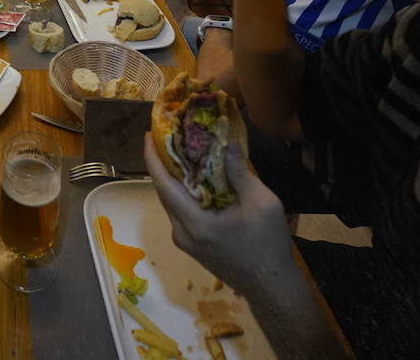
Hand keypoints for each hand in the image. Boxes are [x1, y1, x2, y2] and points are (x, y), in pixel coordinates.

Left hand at [143, 133, 292, 295]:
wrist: (270, 287)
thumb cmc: (268, 246)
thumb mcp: (263, 204)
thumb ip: (241, 173)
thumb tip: (227, 142)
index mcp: (196, 224)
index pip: (164, 185)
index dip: (153, 158)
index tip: (149, 134)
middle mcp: (182, 233)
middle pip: (163, 192)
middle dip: (162, 163)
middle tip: (167, 136)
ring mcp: (184, 241)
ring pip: (170, 202)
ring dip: (172, 177)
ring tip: (179, 151)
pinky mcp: (191, 244)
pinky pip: (179, 211)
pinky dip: (182, 192)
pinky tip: (193, 177)